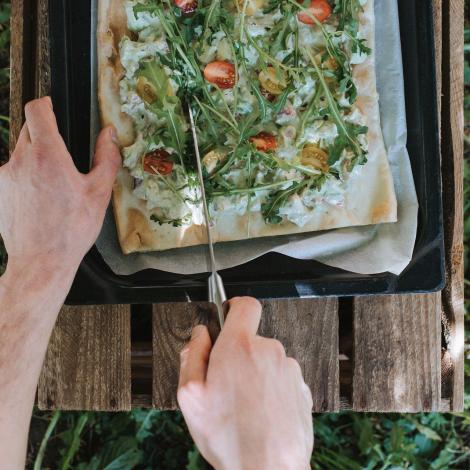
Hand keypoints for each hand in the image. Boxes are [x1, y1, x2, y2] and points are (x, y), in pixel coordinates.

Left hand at [0, 97, 120, 275]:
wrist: (42, 260)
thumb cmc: (71, 229)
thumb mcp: (99, 192)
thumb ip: (106, 157)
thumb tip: (109, 135)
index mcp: (48, 156)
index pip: (37, 110)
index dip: (46, 104)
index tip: (52, 108)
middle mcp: (21, 160)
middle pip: (28, 129)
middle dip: (44, 133)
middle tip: (62, 154)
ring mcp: (5, 176)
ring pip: (20, 151)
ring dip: (35, 157)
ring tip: (53, 184)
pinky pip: (11, 172)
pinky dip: (25, 176)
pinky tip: (40, 198)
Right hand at [178, 297, 313, 469]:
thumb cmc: (230, 437)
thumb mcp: (190, 396)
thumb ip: (192, 355)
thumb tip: (199, 335)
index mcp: (239, 346)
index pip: (245, 305)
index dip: (234, 308)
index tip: (227, 319)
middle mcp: (269, 350)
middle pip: (252, 339)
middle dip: (237, 354)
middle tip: (225, 385)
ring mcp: (289, 369)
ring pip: (266, 361)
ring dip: (255, 374)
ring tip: (244, 407)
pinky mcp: (302, 387)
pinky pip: (281, 378)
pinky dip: (271, 390)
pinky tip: (262, 413)